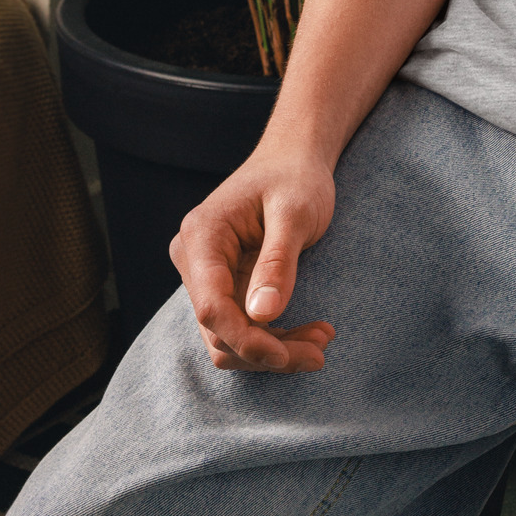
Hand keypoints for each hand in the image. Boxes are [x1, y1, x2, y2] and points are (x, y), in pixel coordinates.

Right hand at [168, 145, 339, 372]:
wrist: (294, 159)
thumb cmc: (296, 176)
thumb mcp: (295, 212)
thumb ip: (278, 261)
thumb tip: (262, 317)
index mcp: (202, 236)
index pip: (211, 306)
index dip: (246, 339)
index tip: (287, 356)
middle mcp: (193, 260)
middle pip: (218, 331)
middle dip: (267, 351)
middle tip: (321, 351)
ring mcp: (206, 276)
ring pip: (229, 338)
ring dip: (274, 350)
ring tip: (322, 341)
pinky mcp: (226, 287)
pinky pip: (242, 327)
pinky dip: (274, 338)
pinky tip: (311, 334)